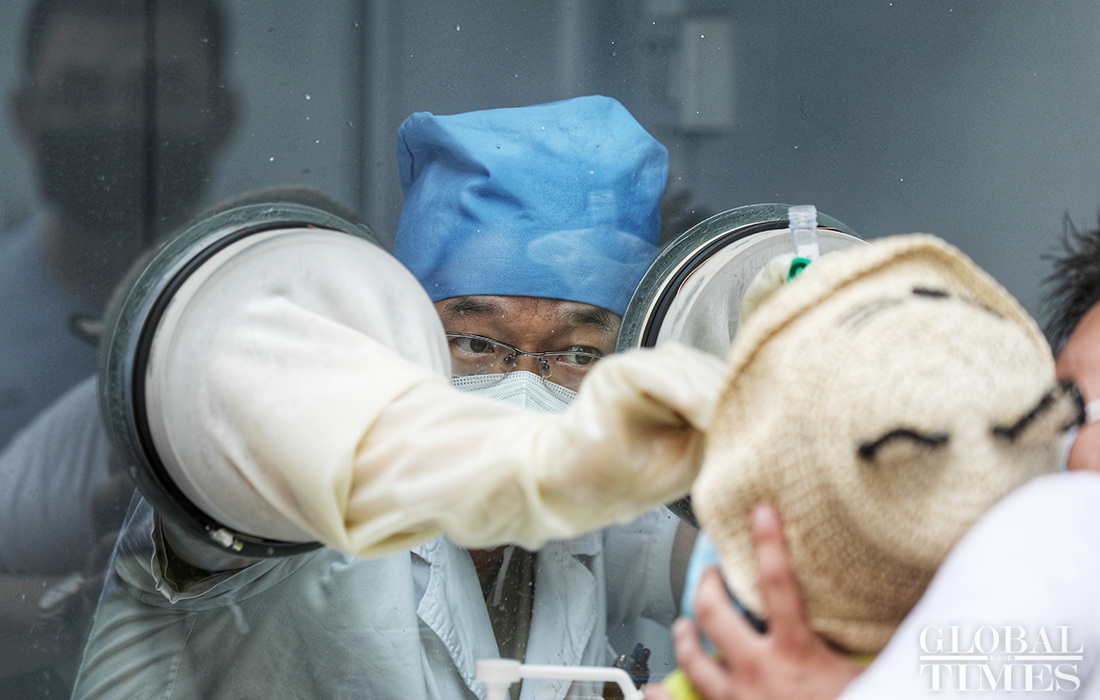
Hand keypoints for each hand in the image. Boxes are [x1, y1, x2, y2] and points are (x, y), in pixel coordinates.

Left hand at [647, 504, 862, 699]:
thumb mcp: (876, 676)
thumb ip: (883, 646)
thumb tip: (922, 623)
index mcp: (797, 653)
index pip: (779, 583)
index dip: (768, 543)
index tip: (761, 512)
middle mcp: (758, 672)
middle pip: (714, 615)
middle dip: (705, 587)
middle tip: (707, 574)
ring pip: (693, 660)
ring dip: (685, 637)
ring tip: (683, 626)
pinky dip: (663, 699)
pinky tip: (651, 691)